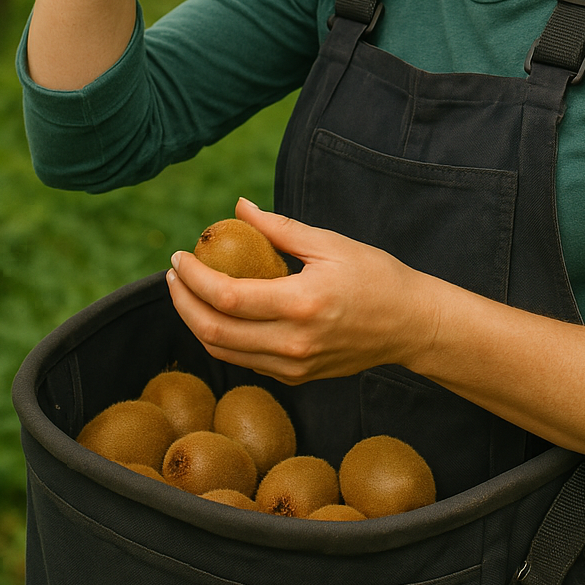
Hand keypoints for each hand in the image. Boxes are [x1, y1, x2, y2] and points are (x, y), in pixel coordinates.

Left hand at [165, 199, 439, 384]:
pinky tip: (219, 313)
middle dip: (183, 302)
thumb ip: (280, 227)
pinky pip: (245, 361)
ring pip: (224, 352)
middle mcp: (293, 343)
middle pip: (215, 331)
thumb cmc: (375, 276)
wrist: (410, 325)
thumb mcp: (330, 243)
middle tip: (174, 274)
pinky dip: (222, 338)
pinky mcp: (297, 377)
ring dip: (196, 322)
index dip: (194, 277)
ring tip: (187, 292)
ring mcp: (294, 366)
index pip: (228, 297)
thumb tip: (239, 207)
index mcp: (302, 304)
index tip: (180, 256)